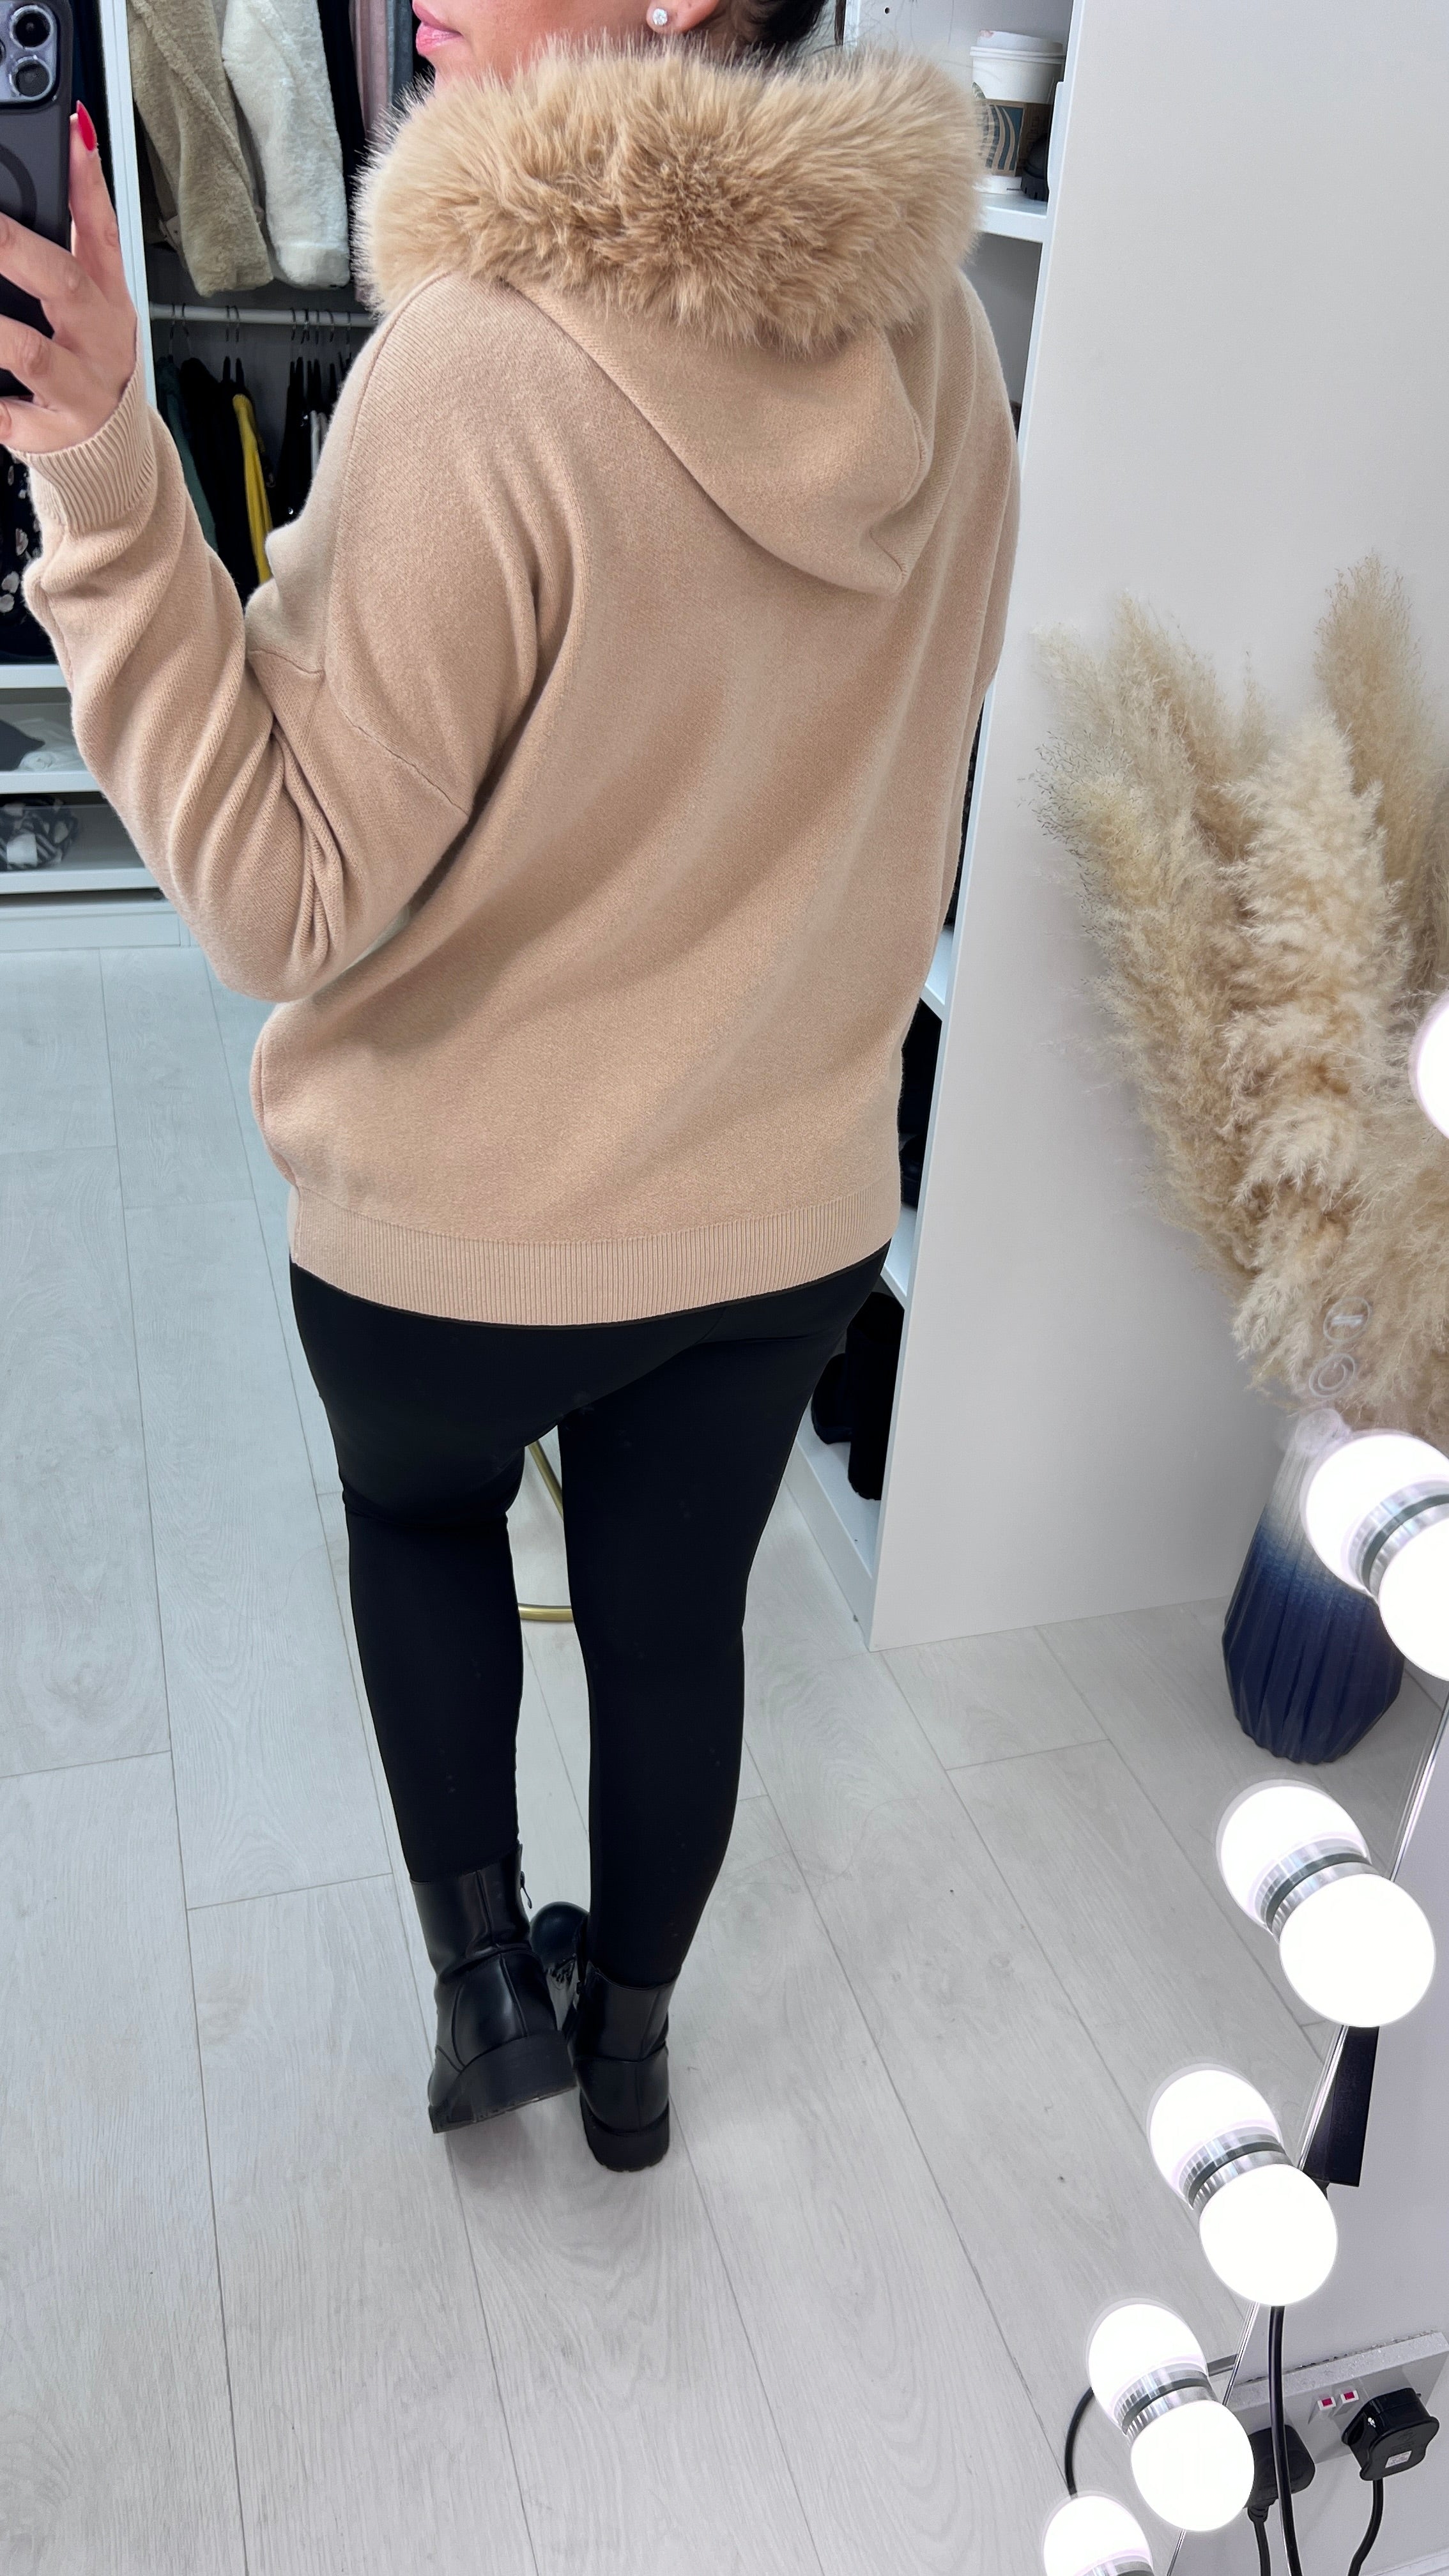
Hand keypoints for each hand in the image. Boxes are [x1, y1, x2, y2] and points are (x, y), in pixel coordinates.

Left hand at [0, 111, 136, 455]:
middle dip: (14, 248)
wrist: (111, 457)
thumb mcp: (100, 298)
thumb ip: (84, 227)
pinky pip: (6, 416)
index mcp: (110, 302)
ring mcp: (77, 390)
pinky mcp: (48, 433)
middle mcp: (99, 343)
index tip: (68, 135)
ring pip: (30, 352)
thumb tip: (74, 142)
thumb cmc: (92, 364)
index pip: (104, 232)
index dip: (88, 183)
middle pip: (63, 284)